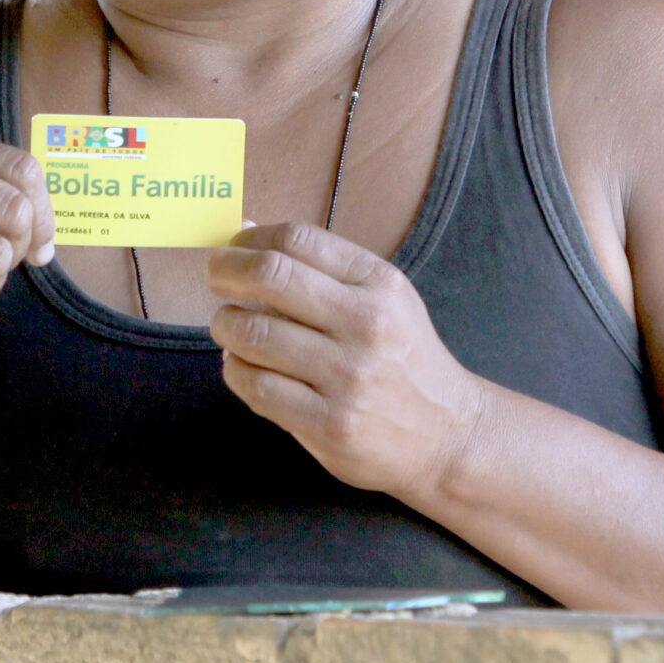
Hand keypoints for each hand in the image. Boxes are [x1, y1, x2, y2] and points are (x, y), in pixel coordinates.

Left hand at [206, 224, 490, 500]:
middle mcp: (367, 325)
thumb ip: (319, 268)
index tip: (233, 247)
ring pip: (253, 334)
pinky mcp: (330, 424)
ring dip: (226, 326)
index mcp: (380, 284)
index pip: (298, 239)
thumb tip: (245, 228)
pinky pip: (257, 387)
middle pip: (270, 277)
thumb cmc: (402, 359)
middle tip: (215, 278)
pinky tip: (242, 366)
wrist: (448, 434)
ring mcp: (348, 377)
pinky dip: (235, 371)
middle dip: (225, 272)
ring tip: (229, 328)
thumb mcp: (382, 300)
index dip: (250, 238)